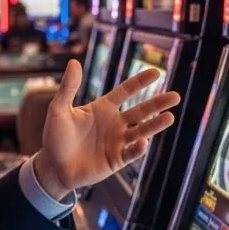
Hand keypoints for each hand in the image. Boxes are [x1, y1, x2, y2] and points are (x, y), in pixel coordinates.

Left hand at [34, 60, 180, 199]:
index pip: (126, 91)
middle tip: (176, 96)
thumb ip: (68, 88)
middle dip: (158, 103)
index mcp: (103, 108)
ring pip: (142, 131)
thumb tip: (74, 62)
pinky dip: (138, 148)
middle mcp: (114, 123)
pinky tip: (143, 141)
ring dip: (155, 125)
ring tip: (170, 117)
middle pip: (141, 111)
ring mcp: (117, 142)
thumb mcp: (59, 110)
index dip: (140, 82)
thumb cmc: (54, 137)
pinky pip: (132, 152)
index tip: (156, 72)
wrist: (52, 167)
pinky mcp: (116, 160)